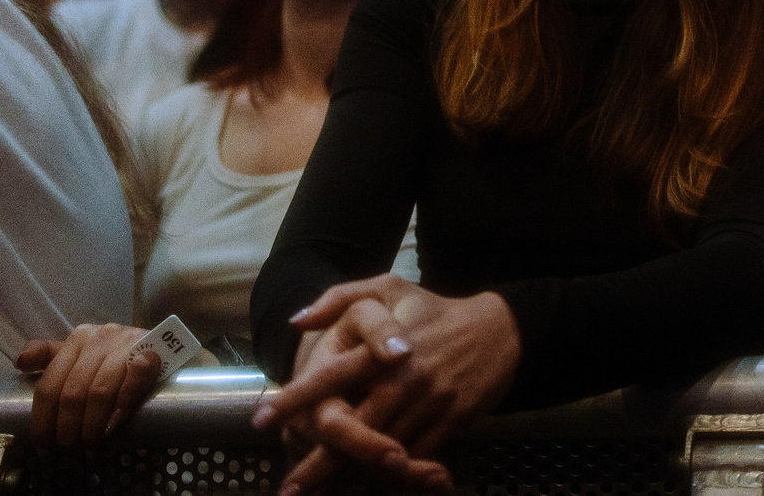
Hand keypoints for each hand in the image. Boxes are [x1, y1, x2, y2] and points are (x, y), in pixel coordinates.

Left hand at [16, 323, 159, 448]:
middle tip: (71, 454)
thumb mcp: (82, 355)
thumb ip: (51, 357)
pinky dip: (123, 404)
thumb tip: (20, 362)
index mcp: (77, 339)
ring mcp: (127, 342)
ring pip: (99, 392)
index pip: (49, 386)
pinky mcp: (154, 350)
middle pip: (72, 394)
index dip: (43, 422)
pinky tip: (115, 425)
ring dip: (93, 428)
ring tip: (92, 450)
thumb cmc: (118, 357)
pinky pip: (135, 378)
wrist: (167, 346)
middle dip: (68, 431)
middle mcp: (100, 336)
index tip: (45, 449)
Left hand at [255, 276, 518, 494]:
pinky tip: (367, 484)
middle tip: (287, 488)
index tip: (261, 421)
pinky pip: (416, 458)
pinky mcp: (452, 423)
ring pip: (383, 451)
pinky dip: (391, 475)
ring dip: (349, 476)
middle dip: (317, 463)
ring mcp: (430, 404)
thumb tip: (296, 320)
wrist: (502, 330)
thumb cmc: (436, 312)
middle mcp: (404, 379)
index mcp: (383, 348)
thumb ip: (341, 297)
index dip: (295, 399)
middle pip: (352, 430)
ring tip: (319, 494)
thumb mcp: (391, 287)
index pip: (332, 376)